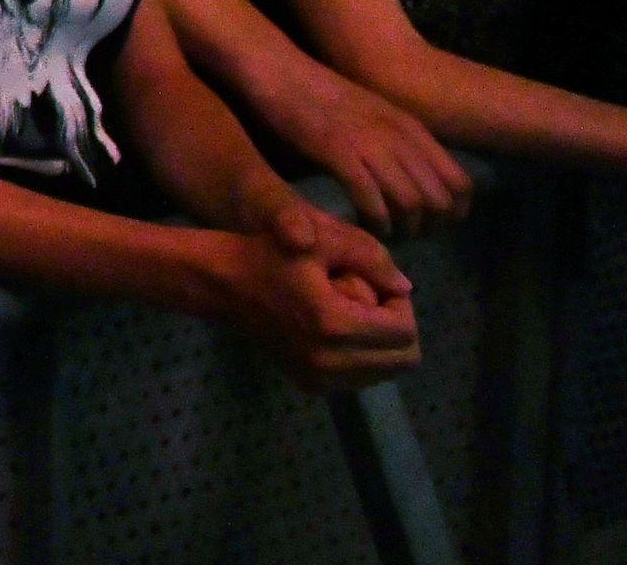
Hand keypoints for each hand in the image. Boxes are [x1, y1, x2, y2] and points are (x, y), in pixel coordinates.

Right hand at [204, 209, 421, 391]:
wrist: (220, 284)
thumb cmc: (268, 254)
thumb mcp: (320, 240)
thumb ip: (372, 258)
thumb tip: (407, 288)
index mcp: (335, 326)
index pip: (405, 331)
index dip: (401, 303)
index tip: (375, 283)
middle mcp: (331, 362)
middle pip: (403, 360)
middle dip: (397, 327)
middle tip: (371, 300)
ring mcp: (320, 379)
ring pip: (386, 373)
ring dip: (381, 343)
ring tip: (352, 314)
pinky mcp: (311, 385)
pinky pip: (361, 379)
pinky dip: (362, 356)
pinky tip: (339, 331)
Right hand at [257, 64, 472, 238]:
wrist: (279, 68)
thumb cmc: (320, 94)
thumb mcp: (372, 115)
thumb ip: (395, 142)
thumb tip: (411, 181)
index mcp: (412, 128)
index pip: (460, 184)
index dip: (454, 213)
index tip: (434, 225)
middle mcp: (399, 136)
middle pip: (440, 200)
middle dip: (430, 228)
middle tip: (410, 237)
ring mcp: (369, 143)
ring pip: (410, 202)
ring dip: (403, 229)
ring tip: (388, 236)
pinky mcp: (337, 151)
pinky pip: (371, 198)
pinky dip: (374, 221)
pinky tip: (365, 226)